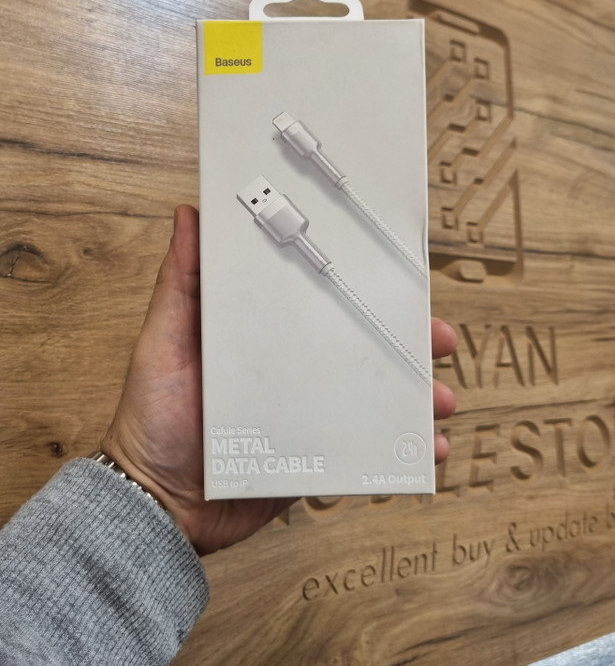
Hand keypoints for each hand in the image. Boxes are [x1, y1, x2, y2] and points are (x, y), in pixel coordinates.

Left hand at [102, 205, 456, 555]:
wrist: (156, 504)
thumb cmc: (152, 417)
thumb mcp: (163, 339)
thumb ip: (181, 283)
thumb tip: (189, 215)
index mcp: (262, 336)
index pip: (320, 303)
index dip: (361, 289)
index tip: (397, 278)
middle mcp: (290, 371)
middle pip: (357, 347)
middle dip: (404, 341)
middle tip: (436, 337)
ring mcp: (305, 414)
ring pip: (372, 397)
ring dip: (413, 395)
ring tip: (439, 399)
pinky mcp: (313, 457)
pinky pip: (365, 449)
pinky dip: (398, 450)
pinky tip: (426, 450)